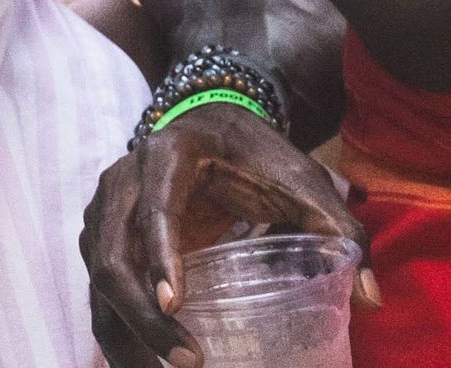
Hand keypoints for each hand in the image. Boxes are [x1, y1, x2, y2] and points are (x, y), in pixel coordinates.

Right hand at [82, 104, 369, 367]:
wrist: (213, 126)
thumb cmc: (257, 156)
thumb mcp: (302, 181)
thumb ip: (339, 229)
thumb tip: (371, 298)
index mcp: (168, 154)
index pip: (154, 205)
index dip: (159, 253)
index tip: (176, 305)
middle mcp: (124, 178)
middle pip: (112, 252)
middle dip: (141, 315)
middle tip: (189, 361)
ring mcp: (107, 208)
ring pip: (98, 277)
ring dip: (126, 333)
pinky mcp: (105, 236)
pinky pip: (100, 290)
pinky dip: (117, 332)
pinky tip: (146, 367)